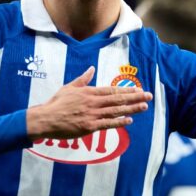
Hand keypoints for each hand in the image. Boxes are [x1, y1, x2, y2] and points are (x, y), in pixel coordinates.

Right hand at [26, 66, 152, 140]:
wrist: (46, 119)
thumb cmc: (56, 103)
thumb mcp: (69, 87)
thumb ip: (83, 79)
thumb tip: (91, 68)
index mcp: (89, 92)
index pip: (112, 90)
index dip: (127, 90)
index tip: (139, 89)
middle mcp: (93, 102)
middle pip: (118, 99)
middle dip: (135, 97)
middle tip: (149, 96)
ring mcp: (92, 115)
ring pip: (116, 111)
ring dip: (131, 109)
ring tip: (144, 107)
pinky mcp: (89, 127)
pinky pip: (107, 124)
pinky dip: (119, 122)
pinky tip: (129, 120)